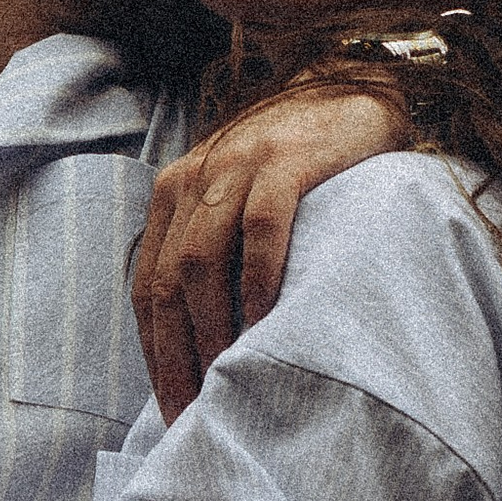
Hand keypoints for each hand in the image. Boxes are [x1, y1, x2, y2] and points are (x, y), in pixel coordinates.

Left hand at [132, 90, 401, 414]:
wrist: (354, 86)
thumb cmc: (301, 163)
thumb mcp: (241, 200)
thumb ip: (217, 252)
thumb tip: (208, 349)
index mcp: (175, 194)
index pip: (148, 288)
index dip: (154, 355)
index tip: (173, 411)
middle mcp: (195, 178)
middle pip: (168, 283)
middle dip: (176, 356)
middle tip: (197, 414)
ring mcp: (238, 165)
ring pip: (202, 260)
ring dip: (210, 329)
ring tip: (226, 381)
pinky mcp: (286, 159)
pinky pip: (260, 228)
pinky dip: (258, 279)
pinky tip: (267, 321)